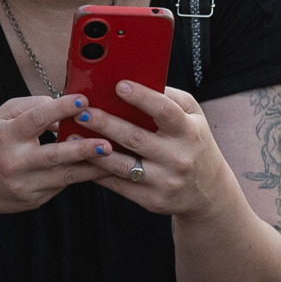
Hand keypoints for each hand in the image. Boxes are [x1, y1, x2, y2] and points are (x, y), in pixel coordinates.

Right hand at [0, 92, 123, 215]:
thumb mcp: (1, 118)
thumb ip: (31, 107)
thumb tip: (64, 107)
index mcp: (5, 136)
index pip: (35, 120)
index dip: (61, 109)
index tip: (83, 100)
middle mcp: (15, 163)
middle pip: (54, 155)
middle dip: (83, 149)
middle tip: (107, 142)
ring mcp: (25, 185)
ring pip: (64, 176)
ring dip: (91, 167)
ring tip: (113, 157)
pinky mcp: (34, 200)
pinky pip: (62, 185)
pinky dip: (81, 176)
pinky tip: (99, 168)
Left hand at [74, 81, 229, 215]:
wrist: (208, 191)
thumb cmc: (194, 143)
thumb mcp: (193, 117)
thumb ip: (169, 98)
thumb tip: (138, 81)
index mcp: (189, 132)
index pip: (165, 112)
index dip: (142, 98)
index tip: (119, 86)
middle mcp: (178, 158)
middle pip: (135, 138)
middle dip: (105, 123)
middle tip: (81, 111)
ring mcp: (165, 181)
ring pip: (122, 165)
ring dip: (92, 151)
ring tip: (72, 137)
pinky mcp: (152, 200)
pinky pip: (118, 185)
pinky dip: (97, 172)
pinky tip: (80, 160)